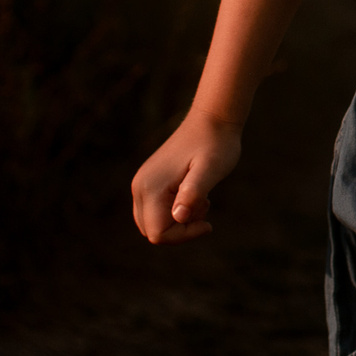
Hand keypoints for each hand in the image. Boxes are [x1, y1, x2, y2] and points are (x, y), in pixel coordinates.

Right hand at [130, 111, 243, 243]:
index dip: (183, 235)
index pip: (157, 234)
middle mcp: (140, 187)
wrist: (212, 120)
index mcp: (150, 188)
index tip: (207, 222)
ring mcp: (142, 184)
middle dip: (180, 230)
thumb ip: (193, 193)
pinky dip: (176, 212)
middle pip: (152, 232)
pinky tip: (195, 195)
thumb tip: (179, 217)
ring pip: (153, 224)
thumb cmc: (216, 145)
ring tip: (201, 199)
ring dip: (179, 222)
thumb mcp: (210, 170)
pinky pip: (157, 212)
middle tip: (203, 206)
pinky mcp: (150, 182)